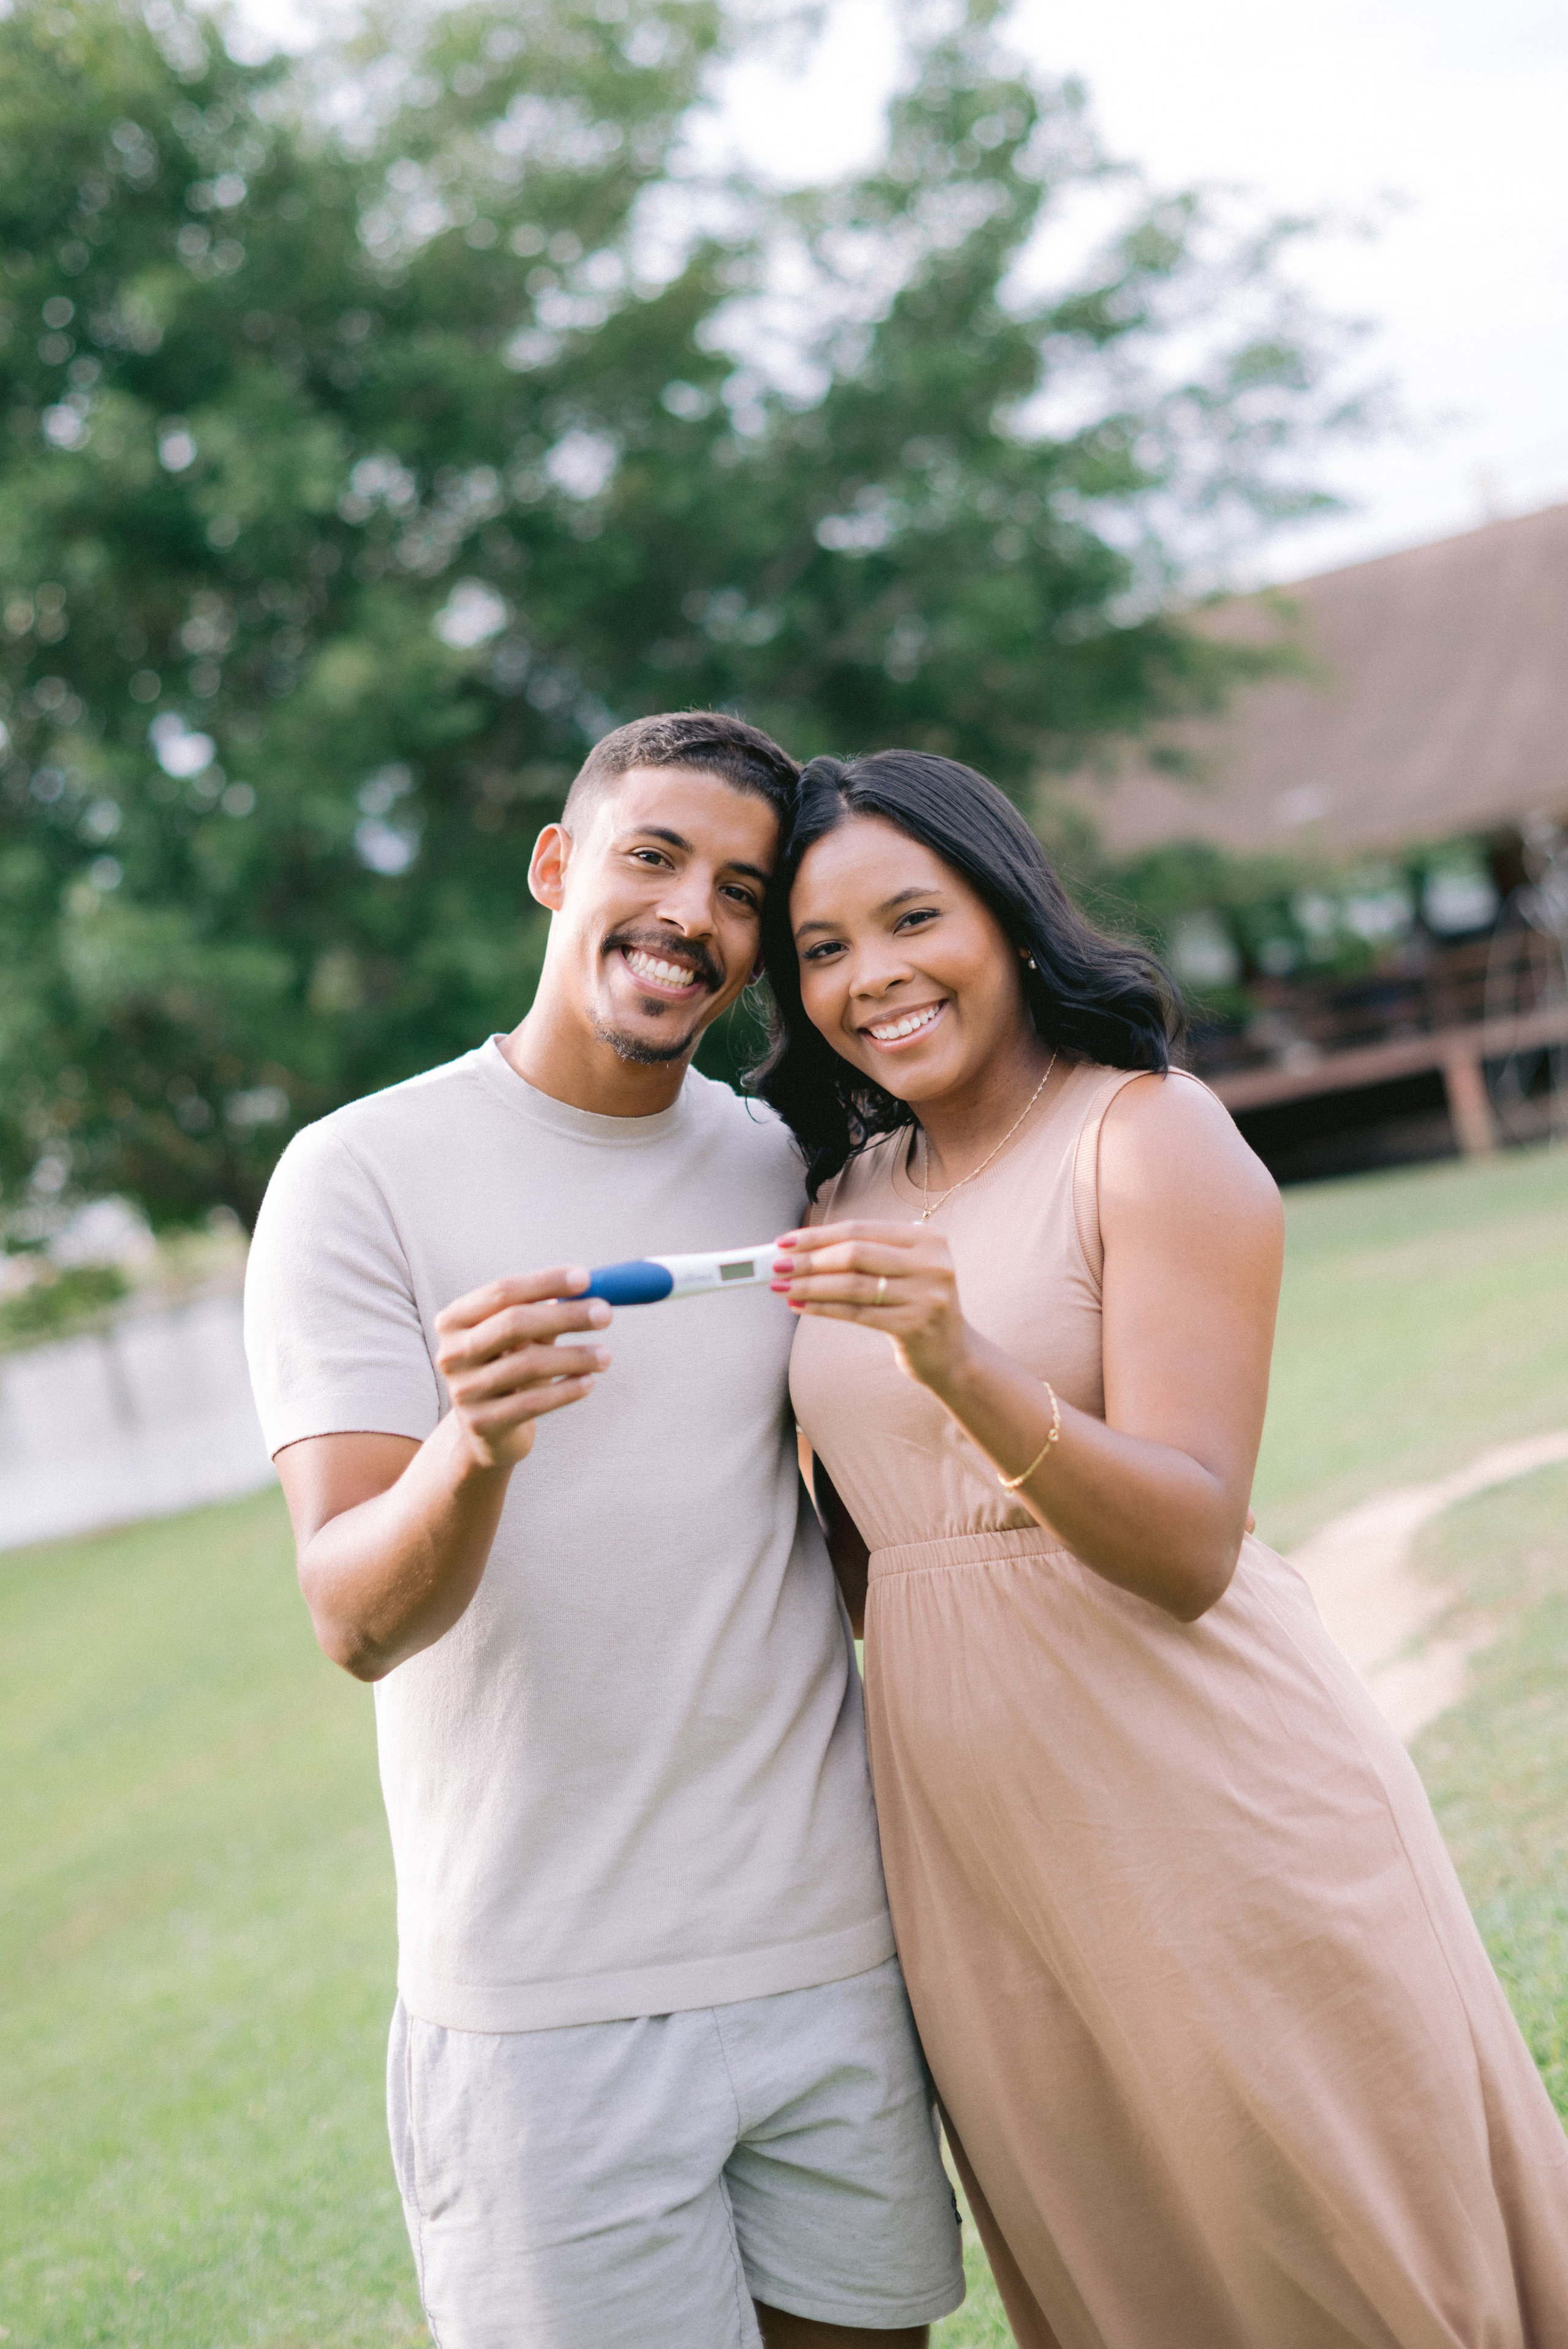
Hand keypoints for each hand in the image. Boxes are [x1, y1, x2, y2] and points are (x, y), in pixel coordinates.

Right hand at [434, 1269, 610, 1469]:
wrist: (487, 1432)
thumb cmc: (510, 1370)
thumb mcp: (521, 1338)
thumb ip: (547, 1312)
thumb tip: (594, 1286)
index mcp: (455, 1320)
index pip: (502, 1292)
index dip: (545, 1282)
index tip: (586, 1278)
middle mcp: (451, 1353)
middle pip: (513, 1324)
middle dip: (565, 1316)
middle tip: (605, 1314)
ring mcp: (463, 1390)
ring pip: (528, 1364)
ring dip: (574, 1356)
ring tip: (605, 1356)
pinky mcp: (481, 1423)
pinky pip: (532, 1402)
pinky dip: (566, 1390)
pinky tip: (588, 1383)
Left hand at [774, 1220, 971, 1394]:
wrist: (953, 1354)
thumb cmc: (915, 1305)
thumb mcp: (904, 1270)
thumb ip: (866, 1254)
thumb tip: (802, 1249)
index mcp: (928, 1239)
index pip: (861, 1229)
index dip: (819, 1235)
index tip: (785, 1241)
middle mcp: (932, 1263)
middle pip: (855, 1254)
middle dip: (810, 1260)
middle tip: (776, 1266)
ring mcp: (926, 1295)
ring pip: (852, 1286)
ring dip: (810, 1285)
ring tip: (780, 1287)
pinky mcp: (915, 1325)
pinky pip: (857, 1313)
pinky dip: (823, 1308)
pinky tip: (800, 1305)